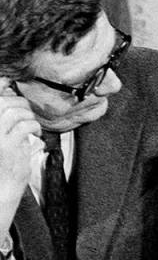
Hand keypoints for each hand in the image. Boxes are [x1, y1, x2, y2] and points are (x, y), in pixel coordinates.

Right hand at [0, 78, 39, 229]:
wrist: (1, 192)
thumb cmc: (2, 164)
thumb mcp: (1, 138)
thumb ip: (5, 121)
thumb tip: (10, 94)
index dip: (1, 88)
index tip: (10, 85)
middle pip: (2, 102)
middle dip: (20, 103)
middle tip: (27, 113)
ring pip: (13, 112)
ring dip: (27, 115)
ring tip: (31, 125)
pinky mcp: (6, 146)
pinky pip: (24, 126)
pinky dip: (34, 126)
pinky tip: (35, 133)